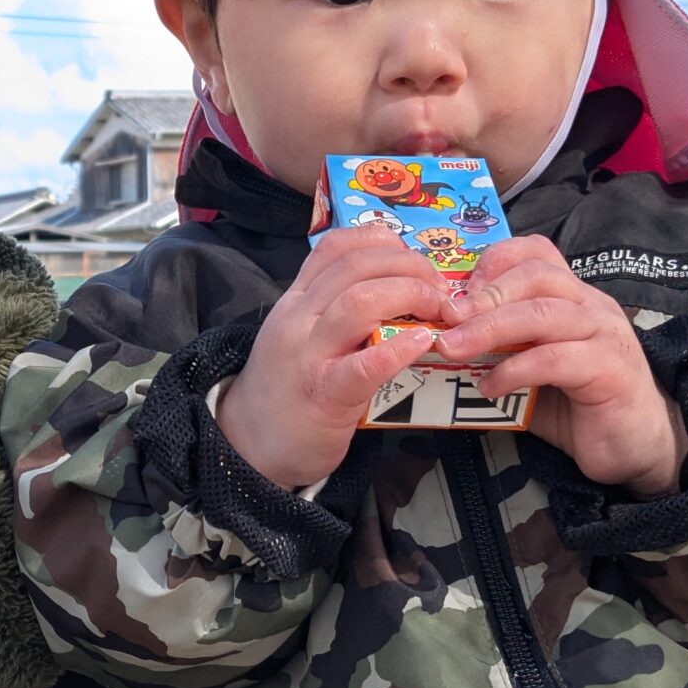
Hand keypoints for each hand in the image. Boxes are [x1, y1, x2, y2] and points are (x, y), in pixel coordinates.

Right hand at [215, 227, 451, 489]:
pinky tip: (422, 343)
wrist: (248, 445)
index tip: (413, 259)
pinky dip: (398, 349)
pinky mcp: (324, 395)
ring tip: (438, 311)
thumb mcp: (298, 336)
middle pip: (356, 267)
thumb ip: (331, 310)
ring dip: (410, 296)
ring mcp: (309, 355)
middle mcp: (298, 318)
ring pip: (360, 301)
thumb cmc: (286, 390)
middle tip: (439, 289)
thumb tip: (392, 287)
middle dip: (409, 267)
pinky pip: (364, 365)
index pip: (336, 246)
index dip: (382, 242)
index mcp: (296, 301)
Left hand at [429, 236, 687, 494]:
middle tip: (445, 318)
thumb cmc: (578, 406)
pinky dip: (515, 370)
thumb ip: (499, 349)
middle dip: (484, 294)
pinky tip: (490, 387)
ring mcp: (605, 335)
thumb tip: (442, 342)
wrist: (634, 447)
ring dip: (490, 328)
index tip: (456, 291)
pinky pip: (556, 359)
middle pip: (537, 275)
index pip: (537, 253)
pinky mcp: (611, 370)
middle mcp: (592, 306)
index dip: (494, 262)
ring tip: (453, 348)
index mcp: (574, 296)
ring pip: (543, 314)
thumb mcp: (531, 368)